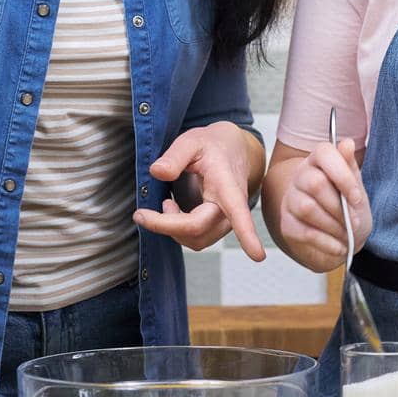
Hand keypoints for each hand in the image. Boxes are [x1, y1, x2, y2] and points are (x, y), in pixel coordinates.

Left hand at [135, 122, 264, 259]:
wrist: (231, 150)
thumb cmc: (212, 146)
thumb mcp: (193, 141)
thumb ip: (175, 155)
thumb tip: (157, 172)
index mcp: (228, 185)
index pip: (238, 211)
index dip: (247, 234)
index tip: (257, 255)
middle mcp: (231, 209)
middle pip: (198, 229)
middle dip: (166, 226)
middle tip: (140, 214)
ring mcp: (224, 222)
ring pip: (196, 240)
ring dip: (172, 228)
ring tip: (166, 203)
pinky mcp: (216, 228)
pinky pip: (195, 239)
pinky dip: (177, 229)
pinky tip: (172, 210)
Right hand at [276, 138, 370, 272]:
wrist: (343, 236)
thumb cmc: (350, 207)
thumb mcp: (356, 186)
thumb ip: (350, 166)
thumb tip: (347, 143)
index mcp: (319, 160)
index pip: (324, 153)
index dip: (342, 176)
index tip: (357, 197)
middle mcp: (300, 176)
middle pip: (315, 184)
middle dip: (338, 207)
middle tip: (353, 221)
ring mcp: (290, 200)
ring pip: (307, 208)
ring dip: (333, 226)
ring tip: (346, 234)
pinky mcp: (287, 224)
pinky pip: (304, 232)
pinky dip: (326, 242)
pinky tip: (338, 246)